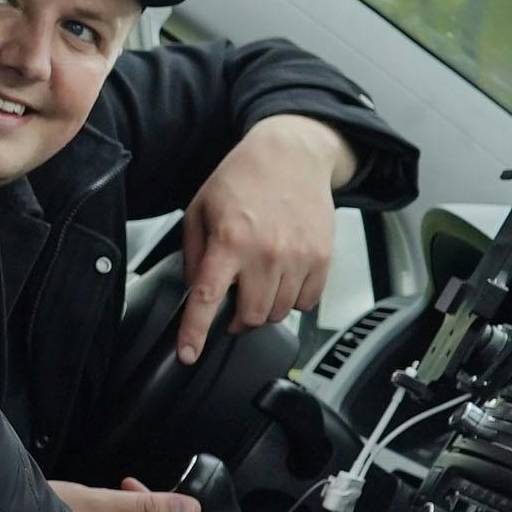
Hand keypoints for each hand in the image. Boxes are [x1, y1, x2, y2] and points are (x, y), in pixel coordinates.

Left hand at [176, 114, 361, 363]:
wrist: (291, 156)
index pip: (207, 298)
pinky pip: (307, 302)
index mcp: (229, 240)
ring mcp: (299, 257)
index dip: (195, 332)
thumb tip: (194, 290)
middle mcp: (266, 253)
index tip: (188, 355)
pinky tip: (282, 277)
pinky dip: (292, 299)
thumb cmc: (242, 179)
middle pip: (250, 315)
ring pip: (279, 313)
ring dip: (264, 308)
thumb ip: (193, 254)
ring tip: (258, 280)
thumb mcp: (199, 210)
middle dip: (237, 318)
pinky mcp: (323, 258)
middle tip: (232, 301)